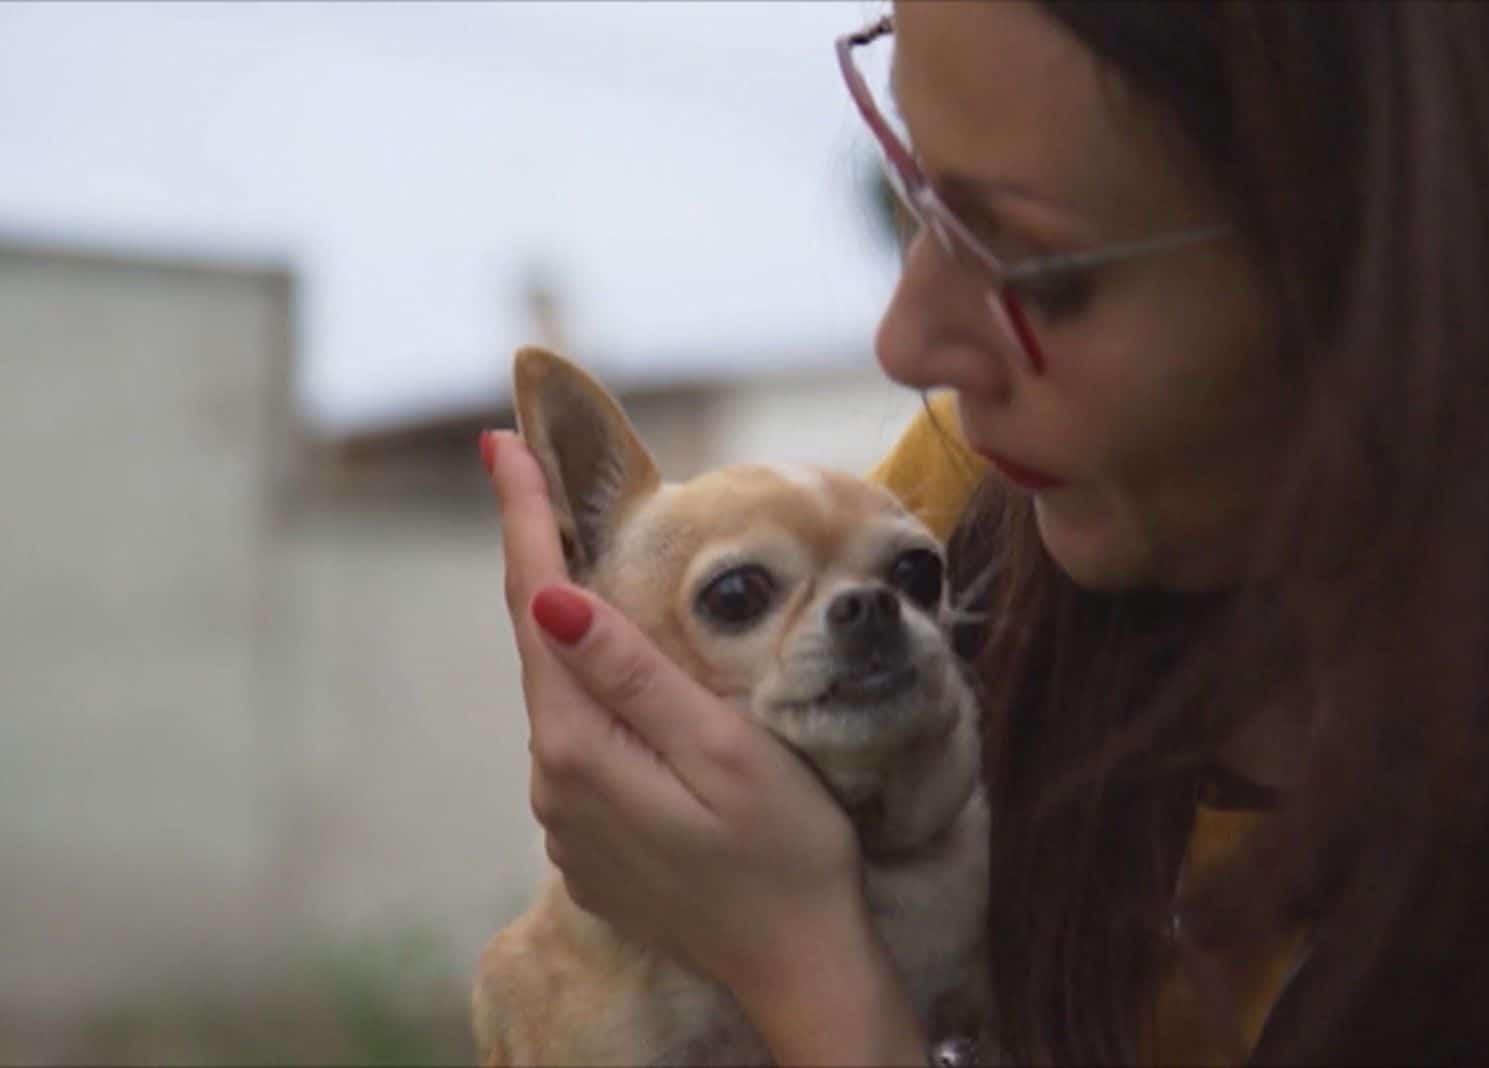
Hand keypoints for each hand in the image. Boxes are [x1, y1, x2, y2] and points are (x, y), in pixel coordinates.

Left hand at [483, 429, 879, 1018]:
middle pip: (534, 643)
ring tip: (561, 536)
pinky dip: (584, 682)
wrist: (799, 965)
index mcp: (582, 748)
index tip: (502, 444)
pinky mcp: (590, 839)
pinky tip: (603, 655)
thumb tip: (553, 598)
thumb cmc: (787, 851)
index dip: (522, 519)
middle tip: (518, 466)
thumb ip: (635, 676)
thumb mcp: (724, 751)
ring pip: (556, 692)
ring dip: (557, 617)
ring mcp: (567, 817)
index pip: (536, 607)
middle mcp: (554, 783)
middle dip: (531, 551)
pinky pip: (577, 739)